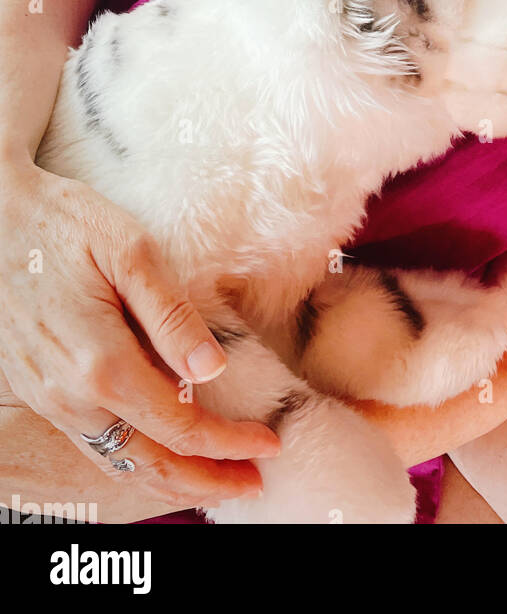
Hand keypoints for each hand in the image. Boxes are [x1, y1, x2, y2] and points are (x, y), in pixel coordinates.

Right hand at [0, 159, 279, 511]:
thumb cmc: (66, 224)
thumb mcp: (130, 249)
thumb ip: (171, 315)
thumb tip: (213, 369)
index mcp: (101, 363)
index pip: (180, 426)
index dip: (228, 442)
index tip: (269, 442)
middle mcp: (70, 396)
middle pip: (149, 462)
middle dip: (206, 480)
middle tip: (253, 483)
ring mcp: (48, 399)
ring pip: (118, 461)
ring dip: (171, 476)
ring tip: (218, 477)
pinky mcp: (37, 392)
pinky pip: (94, 444)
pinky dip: (135, 459)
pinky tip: (162, 449)